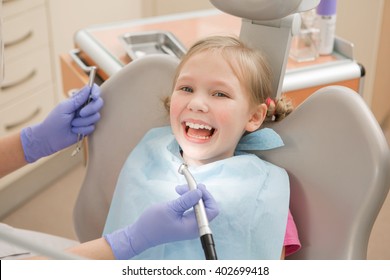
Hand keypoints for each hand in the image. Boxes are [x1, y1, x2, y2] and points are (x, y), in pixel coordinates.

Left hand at [20, 84, 102, 161]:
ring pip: (96, 117)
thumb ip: (78, 99)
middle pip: (98, 103)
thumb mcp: (65, 107)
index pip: (92, 91)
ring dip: (82, 122)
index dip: (96, 91)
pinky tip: (74, 130)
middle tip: (81, 114)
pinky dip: (82, 129)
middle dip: (91, 109)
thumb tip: (88, 88)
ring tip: (72, 124)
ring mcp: (87, 118)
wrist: (51, 138)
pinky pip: (92, 127)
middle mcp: (85, 108)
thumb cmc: (54, 120)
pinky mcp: (88, 128)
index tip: (94, 96)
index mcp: (78, 100)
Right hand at [104, 184, 218, 259]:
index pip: (212, 209)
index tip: (196, 187)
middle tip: (186, 186)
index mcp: (194, 226)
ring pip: (199, 206)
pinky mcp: (185, 222)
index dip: (207, 196)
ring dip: (192, 195)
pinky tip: (179, 194)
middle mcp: (195, 226)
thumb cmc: (154, 223)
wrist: (141, 234)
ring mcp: (190, 224)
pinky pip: (193, 208)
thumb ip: (186, 200)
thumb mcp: (170, 208)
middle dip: (198, 193)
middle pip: (207, 207)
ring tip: (179, 189)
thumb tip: (200, 191)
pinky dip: (188, 199)